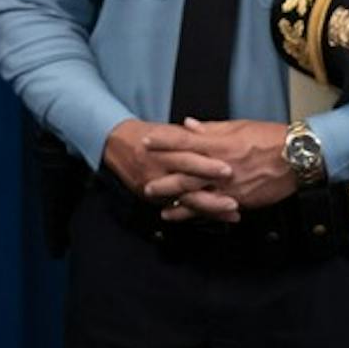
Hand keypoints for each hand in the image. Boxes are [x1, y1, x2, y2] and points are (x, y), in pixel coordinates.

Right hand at [102, 118, 237, 221]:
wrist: (115, 144)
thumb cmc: (146, 135)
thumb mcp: (169, 130)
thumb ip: (193, 135)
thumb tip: (218, 138)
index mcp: (162, 149)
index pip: (186, 158)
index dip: (206, 165)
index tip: (228, 170)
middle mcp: (156, 168)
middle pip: (184, 184)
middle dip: (209, 194)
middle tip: (233, 200)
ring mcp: (152, 185)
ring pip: (183, 200)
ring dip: (208, 208)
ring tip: (231, 212)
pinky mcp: (150, 198)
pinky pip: (177, 208)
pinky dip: (199, 213)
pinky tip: (218, 217)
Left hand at [144, 118, 296, 217]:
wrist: (301, 157)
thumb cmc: (271, 138)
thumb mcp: (239, 127)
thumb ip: (210, 129)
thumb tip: (187, 125)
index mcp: (220, 145)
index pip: (184, 141)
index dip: (163, 141)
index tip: (145, 141)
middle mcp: (222, 167)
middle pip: (186, 175)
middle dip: (164, 181)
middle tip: (145, 185)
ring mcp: (231, 187)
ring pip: (199, 197)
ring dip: (178, 204)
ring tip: (162, 209)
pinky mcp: (241, 200)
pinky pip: (217, 210)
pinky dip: (201, 215)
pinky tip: (190, 218)